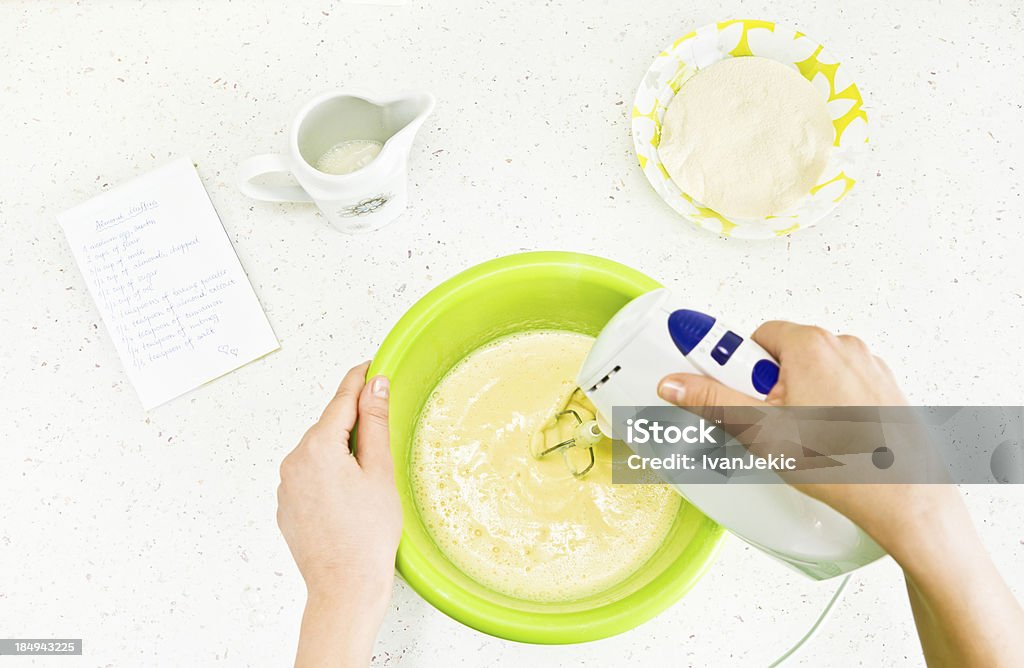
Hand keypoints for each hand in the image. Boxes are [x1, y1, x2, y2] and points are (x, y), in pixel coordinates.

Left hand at [277, 362, 400, 667]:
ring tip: (370, 478)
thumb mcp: (380, 471)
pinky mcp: (286, 506)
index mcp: (318, 447)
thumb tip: (375, 385)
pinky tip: (350, 497)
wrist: (343, 589)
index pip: (341, 400)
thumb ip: (375, 423)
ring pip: (319, 452)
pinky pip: (310, 476)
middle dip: (354, 422)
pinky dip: (329, 474)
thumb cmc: (367, 536)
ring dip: (341, 451)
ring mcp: (286, 485)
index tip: (371, 364)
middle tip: (383, 428)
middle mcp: (293, 461)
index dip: (358, 380)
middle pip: (329, 426)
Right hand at [658, 321, 1023, 665]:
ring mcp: (869, 369)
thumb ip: (712, 400)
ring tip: (796, 440)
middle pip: (781, 355)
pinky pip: (839, 390)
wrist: (907, 500)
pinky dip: (826, 410)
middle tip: (764, 424)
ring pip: (811, 375)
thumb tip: (676, 383)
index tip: (723, 387)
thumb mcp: (760, 431)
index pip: (753, 336)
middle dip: (765, 387)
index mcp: (811, 345)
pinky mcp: (884, 393)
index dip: (734, 367)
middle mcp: (844, 347)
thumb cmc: (845, 465)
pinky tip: (825, 444)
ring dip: (795, 400)